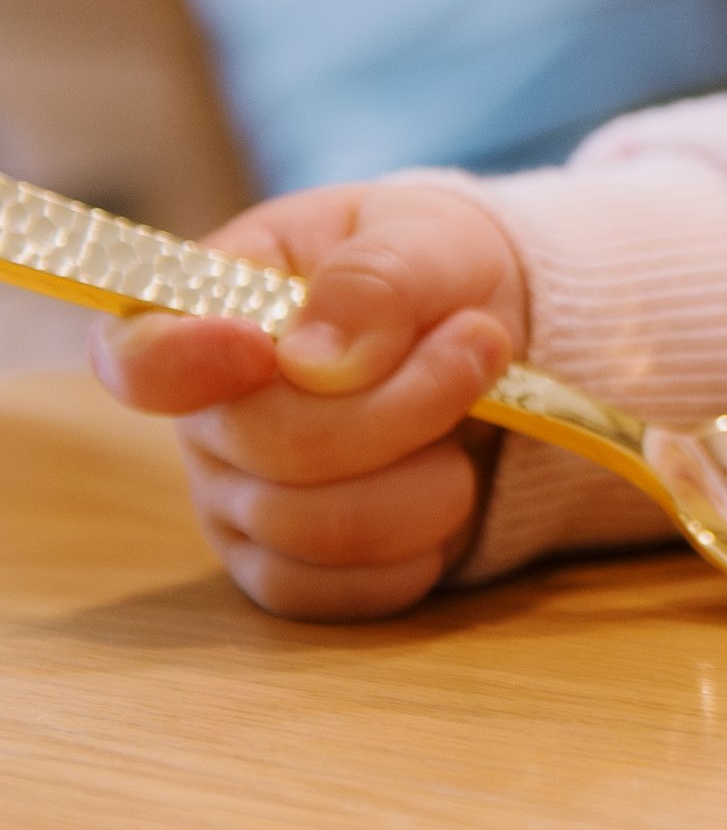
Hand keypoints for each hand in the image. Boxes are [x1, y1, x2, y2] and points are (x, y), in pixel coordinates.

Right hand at [88, 181, 527, 618]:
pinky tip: (447, 482)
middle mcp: (204, 419)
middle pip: (272, 448)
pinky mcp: (290, 571)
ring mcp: (239, 504)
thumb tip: (318, 360)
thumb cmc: (433, 273)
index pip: (137, 358)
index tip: (261, 350)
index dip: (182, 363)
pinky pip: (345, 591)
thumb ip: (374, 278)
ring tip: (475, 416)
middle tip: (480, 343)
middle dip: (406, 405)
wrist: (487, 345)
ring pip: (318, 530)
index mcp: (206, 311)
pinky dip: (423, 545)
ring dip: (431, 477)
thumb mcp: (423, 239)